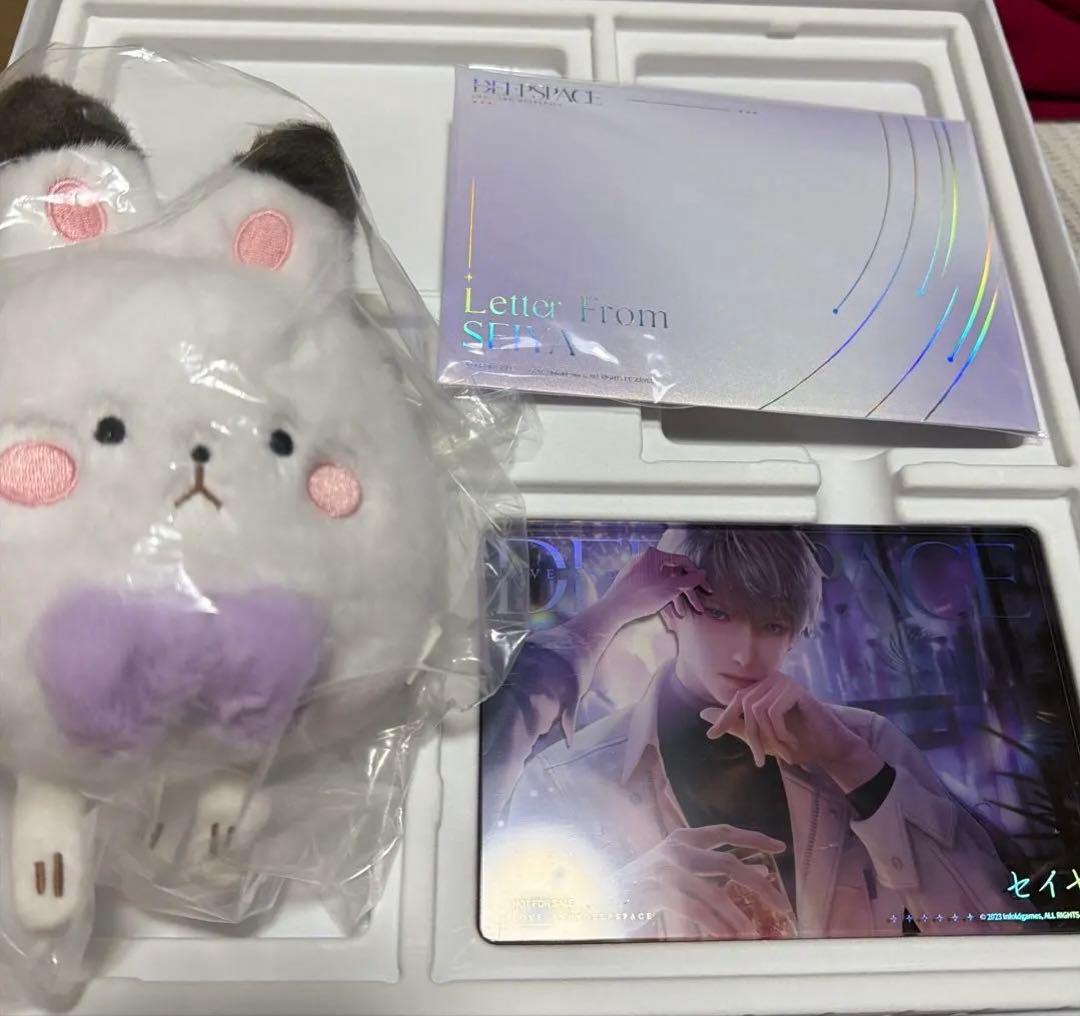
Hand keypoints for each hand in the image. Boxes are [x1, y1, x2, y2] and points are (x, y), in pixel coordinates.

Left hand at [599, 547, 710, 626]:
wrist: (614, 609)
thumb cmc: (641, 595)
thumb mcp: (670, 588)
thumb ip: (689, 580)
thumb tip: (703, 573)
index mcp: (654, 555)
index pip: (682, 562)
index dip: (697, 576)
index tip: (706, 589)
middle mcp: (646, 559)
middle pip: (674, 574)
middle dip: (687, 593)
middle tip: (698, 606)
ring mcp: (640, 571)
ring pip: (665, 583)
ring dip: (676, 598)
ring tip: (683, 614)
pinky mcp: (635, 582)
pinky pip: (654, 587)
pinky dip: (664, 597)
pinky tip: (671, 612)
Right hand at [619, 823, 789, 938]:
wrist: (602, 896)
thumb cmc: (645, 885)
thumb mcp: (678, 870)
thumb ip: (710, 869)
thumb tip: (757, 876)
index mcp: (682, 838)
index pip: (724, 832)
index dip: (753, 838)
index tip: (780, 847)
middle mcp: (676, 848)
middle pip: (728, 864)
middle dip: (760, 885)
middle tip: (782, 904)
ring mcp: (666, 869)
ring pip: (714, 892)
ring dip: (737, 916)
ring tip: (753, 933)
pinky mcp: (656, 891)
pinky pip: (695, 910)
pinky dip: (715, 925)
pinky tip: (728, 937)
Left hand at [700, 673, 882, 792]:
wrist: (830, 748)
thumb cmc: (798, 742)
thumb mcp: (762, 736)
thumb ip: (736, 725)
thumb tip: (704, 715)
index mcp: (763, 689)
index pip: (736, 700)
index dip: (724, 718)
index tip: (711, 736)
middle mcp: (771, 680)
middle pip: (745, 706)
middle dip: (752, 736)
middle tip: (761, 758)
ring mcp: (783, 682)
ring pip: (758, 710)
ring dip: (769, 736)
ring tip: (784, 749)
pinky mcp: (795, 688)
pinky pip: (772, 711)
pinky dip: (780, 731)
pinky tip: (792, 740)